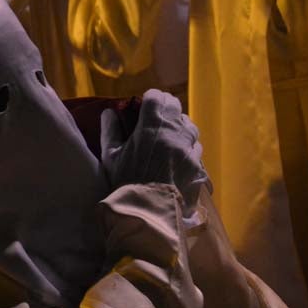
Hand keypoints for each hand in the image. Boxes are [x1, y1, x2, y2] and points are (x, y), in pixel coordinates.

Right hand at [101, 89, 208, 217]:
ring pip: (190, 125)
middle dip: (167, 107)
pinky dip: (189, 146)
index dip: (151, 97)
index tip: (146, 103)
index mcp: (151, 125)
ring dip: (180, 125)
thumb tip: (109, 112)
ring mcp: (188, 147)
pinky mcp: (197, 163)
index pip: (156, 97)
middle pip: (175, 107)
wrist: (148, 209)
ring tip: (172, 134)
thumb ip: (110, 131)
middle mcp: (174, 131)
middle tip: (158, 115)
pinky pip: (196, 147)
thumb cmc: (125, 181)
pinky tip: (180, 154)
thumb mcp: (110, 156)